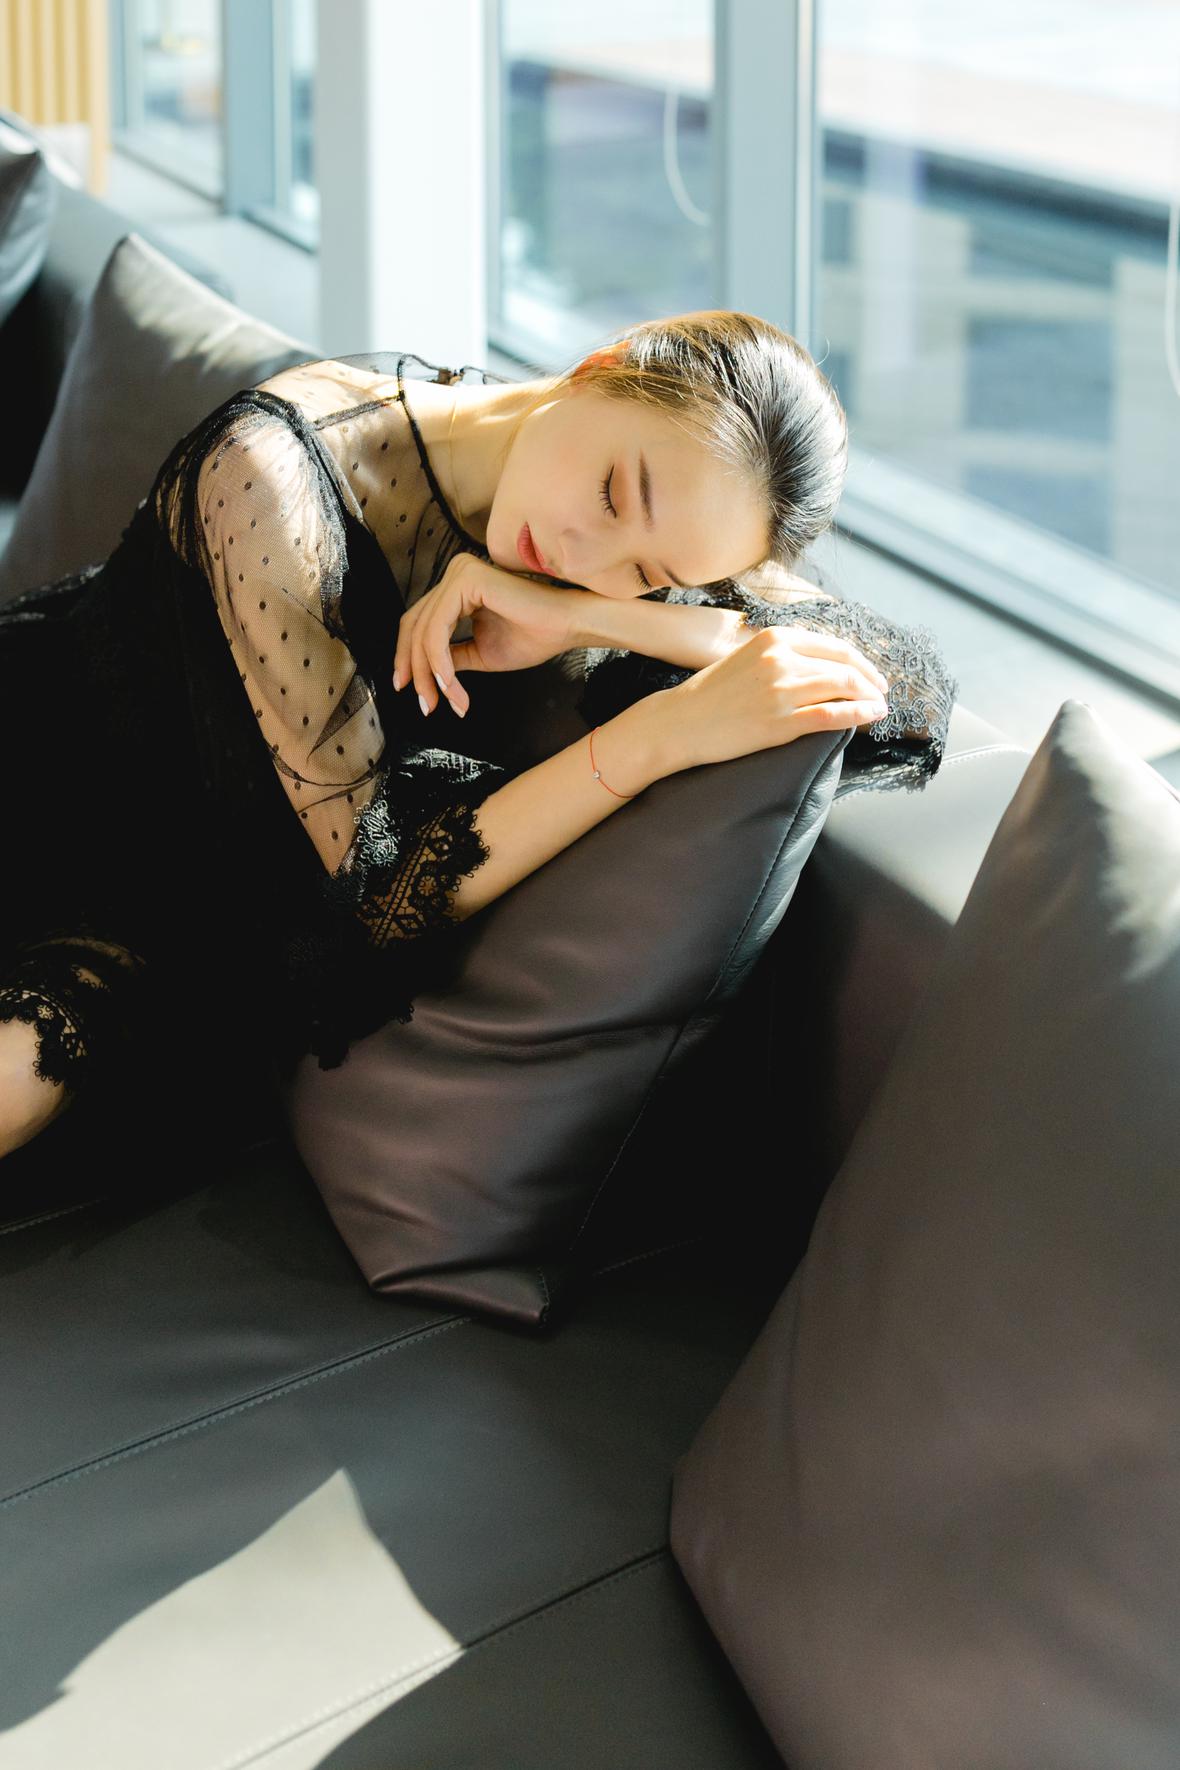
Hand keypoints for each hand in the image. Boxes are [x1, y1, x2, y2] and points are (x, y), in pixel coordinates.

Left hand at [392, 553, 588, 716]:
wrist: (569, 626)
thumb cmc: (535, 636)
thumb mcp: (480, 653)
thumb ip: (451, 657)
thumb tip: (425, 674)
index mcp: (458, 588)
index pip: (419, 623)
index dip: (408, 658)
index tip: (410, 690)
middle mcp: (456, 574)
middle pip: (415, 626)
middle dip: (416, 670)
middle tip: (426, 704)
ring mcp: (459, 573)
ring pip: (423, 631)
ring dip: (430, 673)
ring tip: (446, 701)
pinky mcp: (467, 580)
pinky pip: (438, 629)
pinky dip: (440, 662)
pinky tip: (451, 685)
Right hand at [661, 623, 891, 770]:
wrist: (680, 721)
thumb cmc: (711, 693)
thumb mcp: (749, 657)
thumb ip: (783, 654)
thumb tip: (821, 666)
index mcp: (775, 637)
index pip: (834, 646)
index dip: (861, 661)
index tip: (872, 675)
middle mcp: (781, 658)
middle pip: (845, 666)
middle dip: (871, 680)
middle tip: (882, 693)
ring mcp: (782, 690)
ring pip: (844, 687)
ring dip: (870, 698)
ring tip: (879, 707)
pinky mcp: (781, 721)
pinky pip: (832, 714)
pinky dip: (859, 714)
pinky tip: (872, 715)